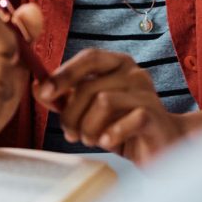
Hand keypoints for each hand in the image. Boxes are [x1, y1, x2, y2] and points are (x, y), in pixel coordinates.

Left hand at [35, 49, 184, 163]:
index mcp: (117, 63)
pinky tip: (107, 142)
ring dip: (89, 127)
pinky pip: (128, 119)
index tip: (44, 93)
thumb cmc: (122, 123)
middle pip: (89, 86)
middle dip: (71, 114)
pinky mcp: (154, 115)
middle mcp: (133, 72)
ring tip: (91, 139)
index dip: (64, 73)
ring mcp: (146, 92)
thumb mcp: (90, 109)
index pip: (88, 57)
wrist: (163, 144)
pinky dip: (111, 133)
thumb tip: (37, 88)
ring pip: (104, 102)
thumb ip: (65, 98)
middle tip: (71, 133)